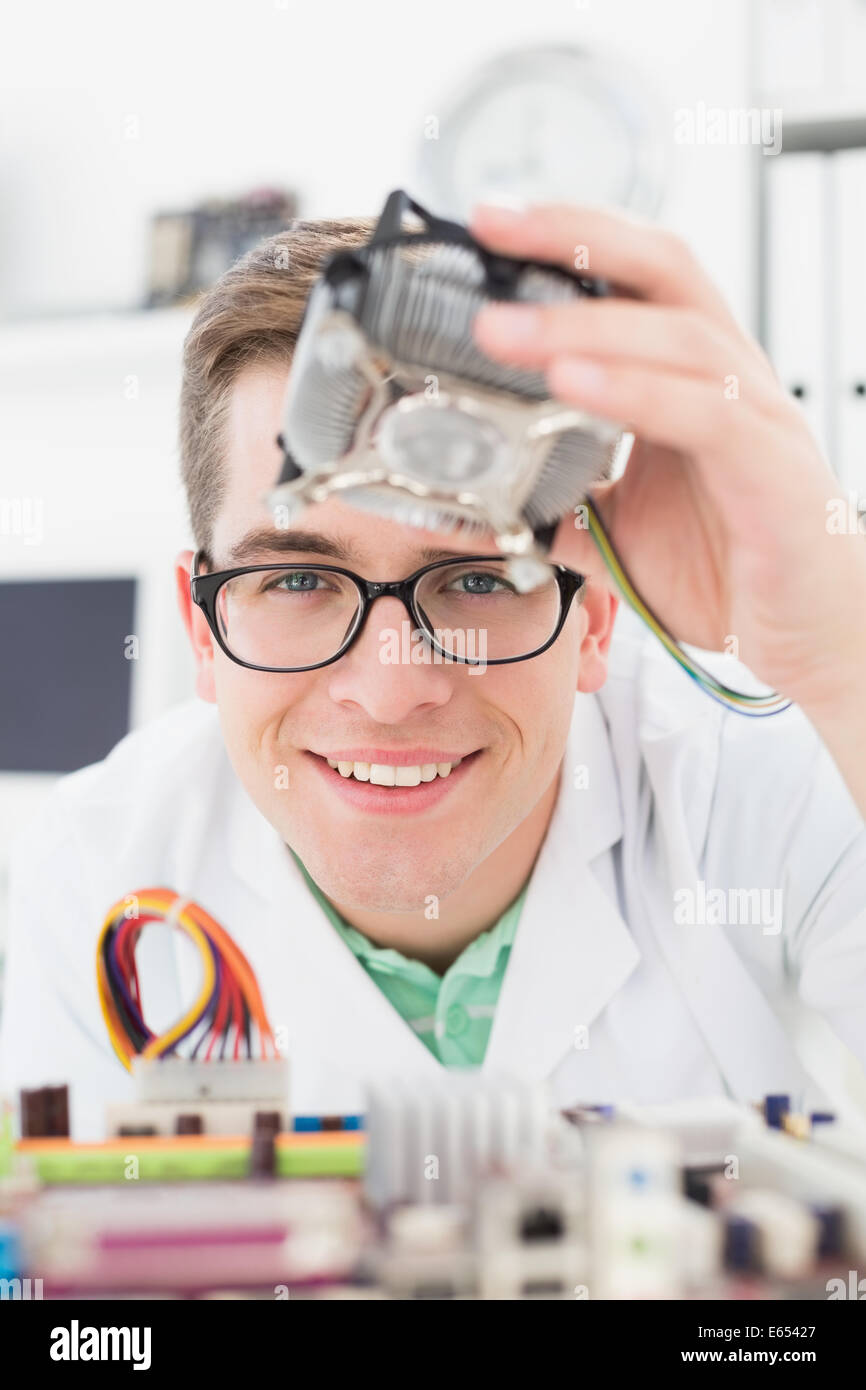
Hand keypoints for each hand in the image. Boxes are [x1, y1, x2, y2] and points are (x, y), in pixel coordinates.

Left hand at [469, 202, 865, 717]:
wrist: (814, 635)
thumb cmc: (732, 570)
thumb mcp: (619, 533)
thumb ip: (561, 505)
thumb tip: (485, 504)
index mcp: (690, 378)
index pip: (635, 275)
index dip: (568, 239)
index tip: (490, 224)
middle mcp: (727, 378)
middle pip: (662, 267)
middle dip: (573, 239)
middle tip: (491, 228)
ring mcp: (754, 416)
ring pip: (675, 335)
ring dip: (582, 324)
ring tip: (503, 330)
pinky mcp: (770, 468)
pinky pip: (702, 412)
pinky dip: (633, 392)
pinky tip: (571, 383)